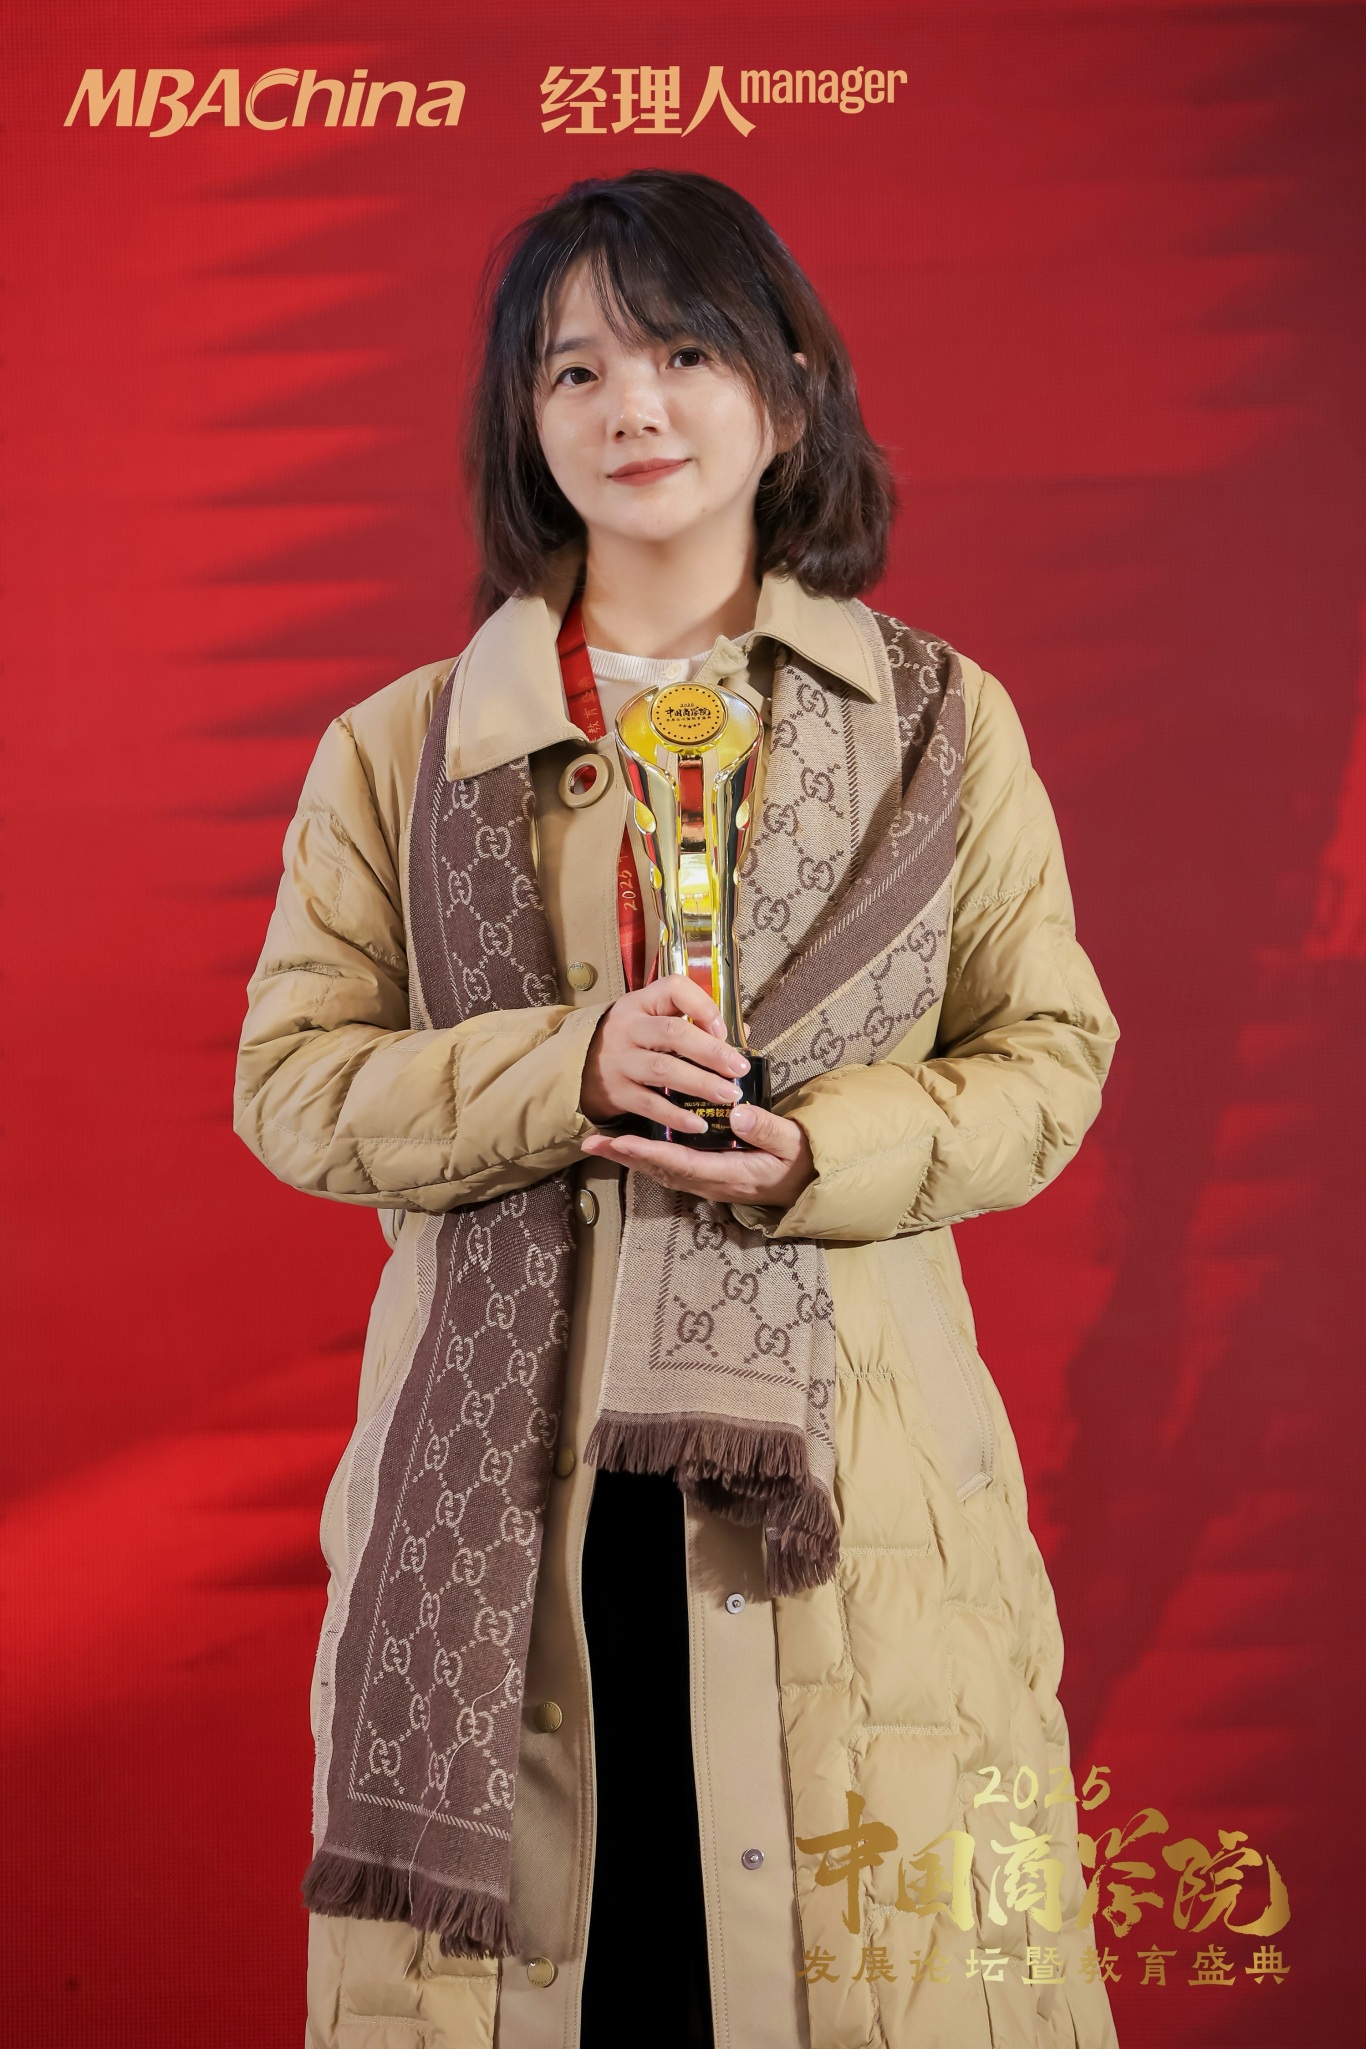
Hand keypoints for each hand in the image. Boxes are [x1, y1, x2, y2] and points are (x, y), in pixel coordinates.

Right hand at [579, 974, 751, 1133]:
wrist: (580, 1063)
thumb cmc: (632, 1038)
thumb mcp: (652, 1016)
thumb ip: (694, 1021)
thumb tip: (742, 1031)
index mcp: (643, 1002)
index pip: (674, 989)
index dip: (703, 1006)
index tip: (723, 1030)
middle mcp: (630, 1028)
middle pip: (673, 1032)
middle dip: (711, 1051)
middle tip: (739, 1069)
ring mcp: (621, 1061)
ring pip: (663, 1070)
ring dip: (700, 1083)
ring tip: (729, 1095)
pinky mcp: (617, 1092)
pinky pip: (650, 1105)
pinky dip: (676, 1116)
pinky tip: (699, 1124)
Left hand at [580, 1099, 816, 1211]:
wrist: (808, 1183)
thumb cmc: (799, 1160)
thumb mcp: (792, 1143)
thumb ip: (767, 1129)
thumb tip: (738, 1113)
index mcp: (730, 1174)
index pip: (682, 1164)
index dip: (649, 1154)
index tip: (622, 1142)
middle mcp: (711, 1183)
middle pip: (661, 1171)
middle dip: (626, 1157)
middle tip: (592, 1143)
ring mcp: (707, 1182)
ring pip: (662, 1171)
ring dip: (631, 1158)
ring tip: (600, 1143)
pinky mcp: (706, 1175)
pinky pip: (671, 1167)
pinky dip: (647, 1157)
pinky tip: (630, 1146)